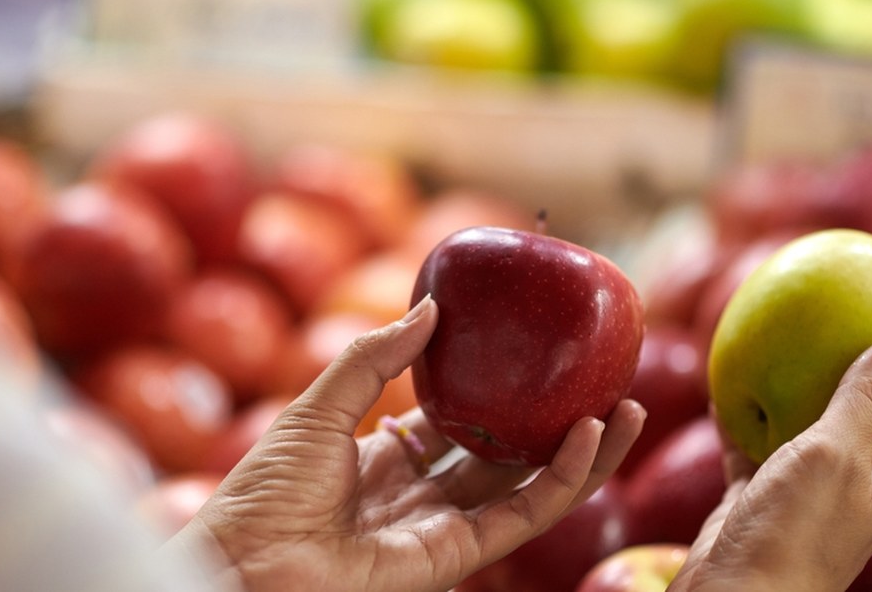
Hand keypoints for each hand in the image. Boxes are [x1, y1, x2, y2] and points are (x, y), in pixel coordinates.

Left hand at [169, 296, 646, 591]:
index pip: (460, 423)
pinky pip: (523, 514)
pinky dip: (562, 478)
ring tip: (626, 407)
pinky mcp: (458, 555)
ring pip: (530, 487)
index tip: (538, 358)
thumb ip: (373, 358)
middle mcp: (424, 493)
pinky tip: (588, 435)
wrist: (245, 563)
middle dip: (557, 423)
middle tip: (602, 382)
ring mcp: (445, 526)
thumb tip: (431, 307)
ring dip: (583, 451)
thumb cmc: (263, 491)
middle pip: (508, 456)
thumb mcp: (317, 406)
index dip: (501, 395)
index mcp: (387, 459)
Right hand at [671, 336, 871, 591]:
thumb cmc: (794, 533)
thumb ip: (865, 402)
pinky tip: (723, 394)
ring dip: (806, 395)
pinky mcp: (759, 502)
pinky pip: (754, 451)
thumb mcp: (835, 456)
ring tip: (793, 350)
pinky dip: (743, 422)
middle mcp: (853, 487)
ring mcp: (804, 496)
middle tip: (868, 332)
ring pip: (814, 435)